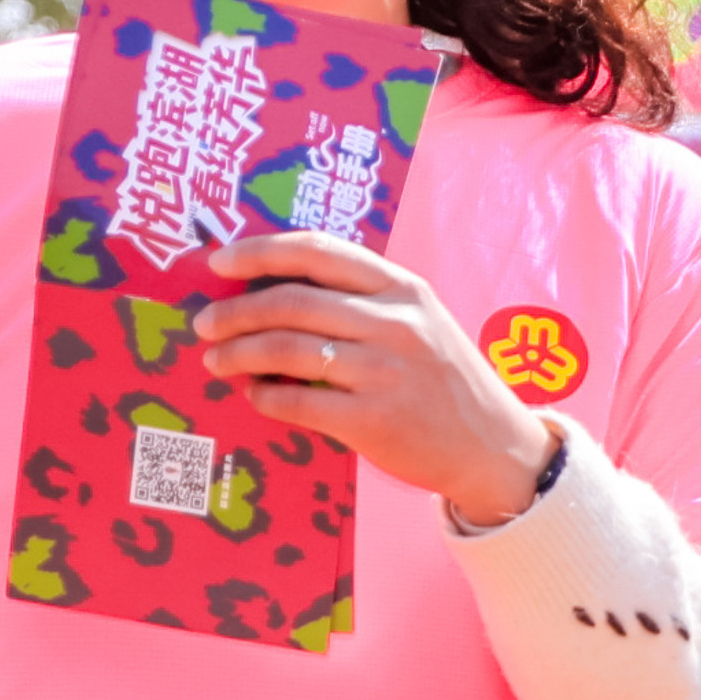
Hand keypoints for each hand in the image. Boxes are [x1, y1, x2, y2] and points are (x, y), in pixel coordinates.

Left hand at [194, 233, 557, 523]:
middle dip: (233, 311)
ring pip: (286, 349)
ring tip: (216, 360)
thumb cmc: (447, 382)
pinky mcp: (375, 421)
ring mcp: (386, 372)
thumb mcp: (421, 322)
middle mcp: (396, 324)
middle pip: (291, 301)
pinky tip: (255, 395)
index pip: (318, 251)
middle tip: (205, 323)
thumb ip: (363, 301)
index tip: (220, 261)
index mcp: (404, 290)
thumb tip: (275, 290)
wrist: (495, 448)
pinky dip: (264, 397)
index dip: (260, 251)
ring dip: (237, 353)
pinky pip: (297, 402)